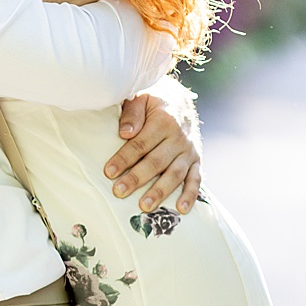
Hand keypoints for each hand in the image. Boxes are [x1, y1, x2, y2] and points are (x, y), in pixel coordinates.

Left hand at [105, 89, 202, 213]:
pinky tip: (180, 208)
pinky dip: (190, 195)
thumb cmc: (151, 99)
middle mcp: (180, 137)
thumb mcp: (139, 97)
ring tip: (144, 206)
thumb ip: (132, 113)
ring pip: (175, 174)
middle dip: (136, 178)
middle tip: (119, 191)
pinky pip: (196, 179)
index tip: (108, 172)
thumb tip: (125, 133)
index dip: (124, 158)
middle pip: (156, 162)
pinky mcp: (196, 160)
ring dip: (160, 191)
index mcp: (164, 120)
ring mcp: (189, 150)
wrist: (179, 98)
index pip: (140, 144)